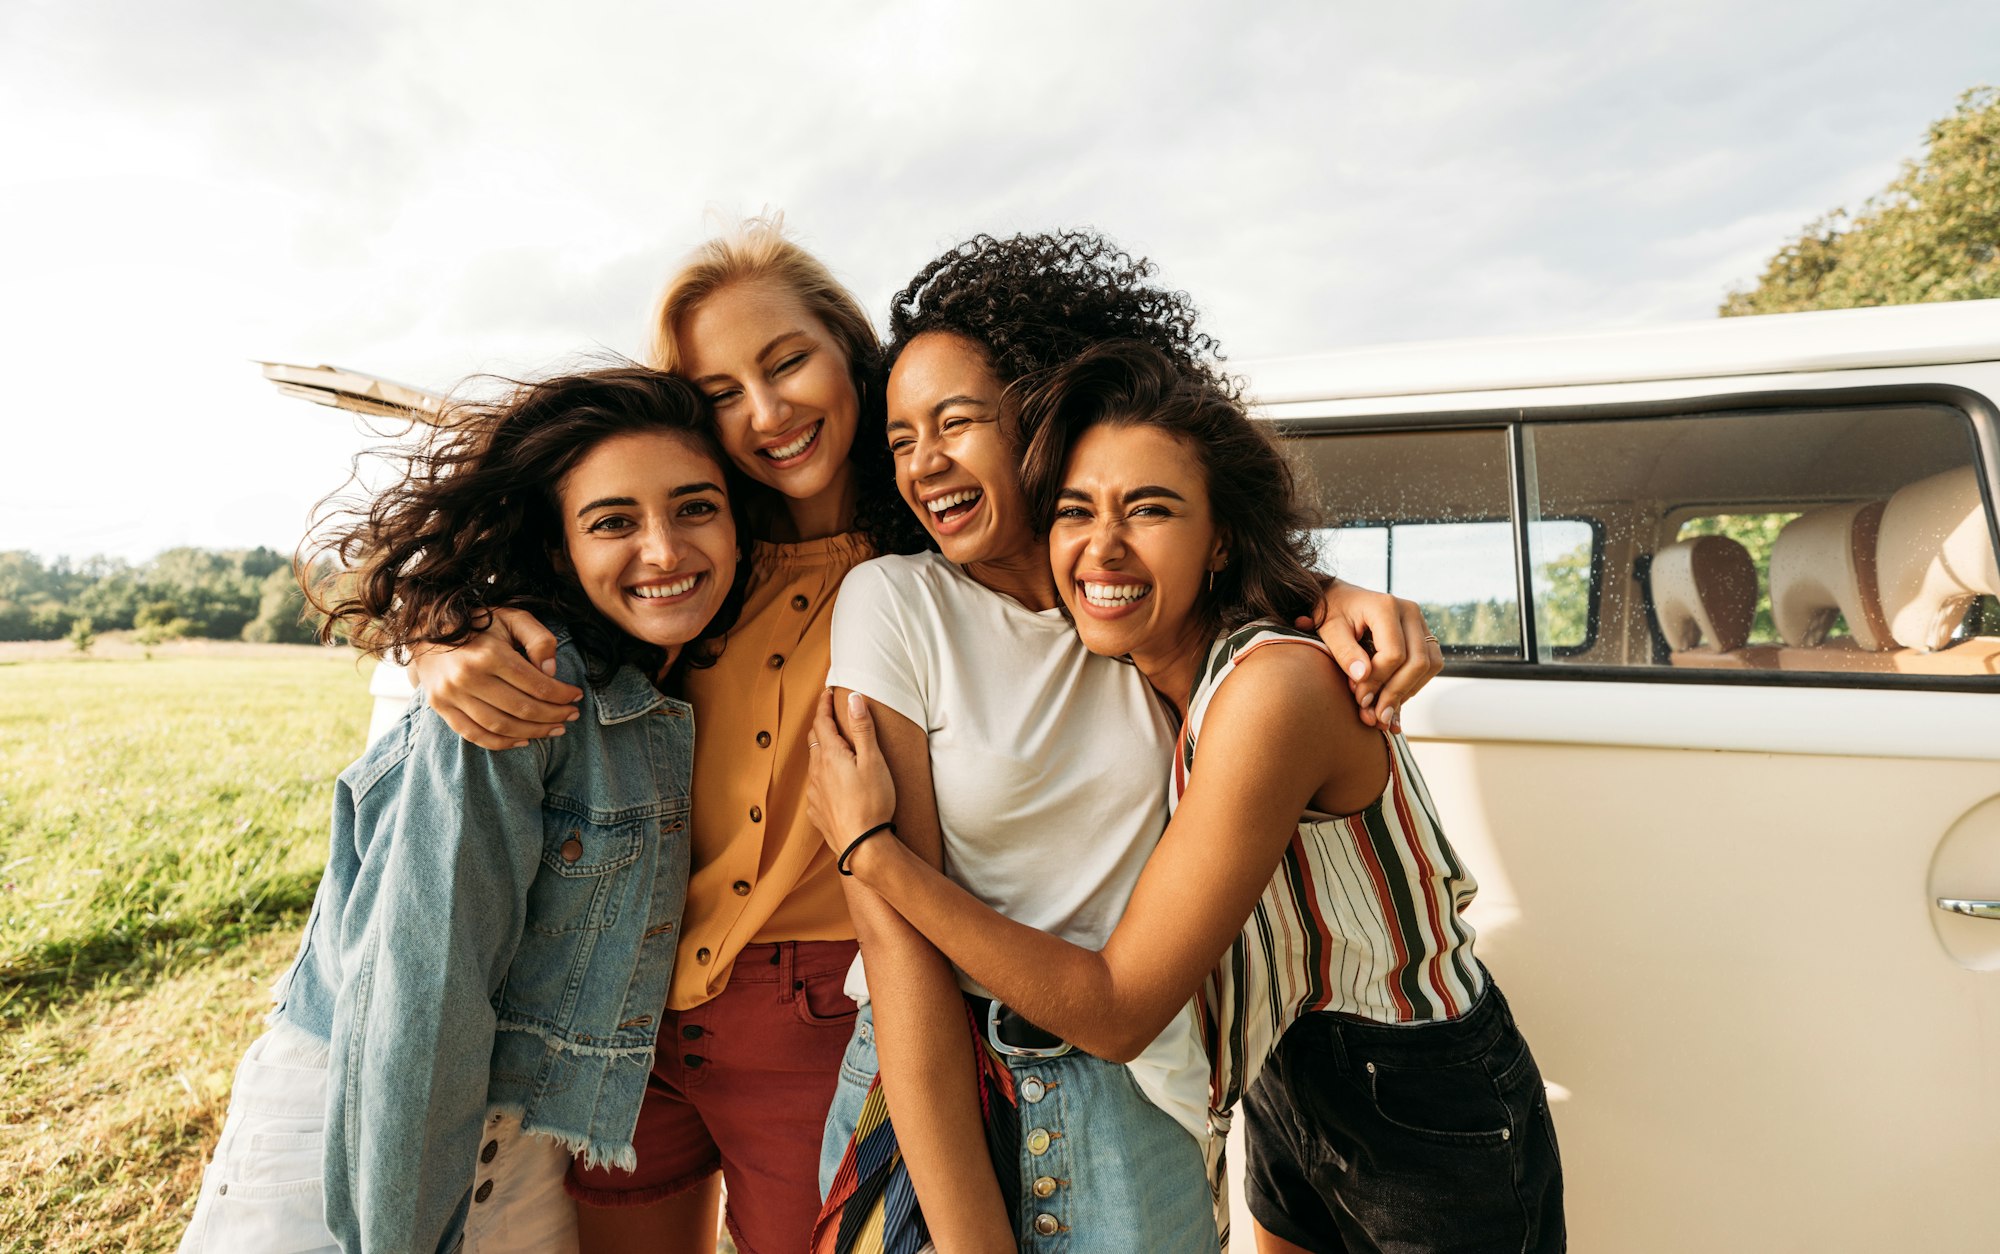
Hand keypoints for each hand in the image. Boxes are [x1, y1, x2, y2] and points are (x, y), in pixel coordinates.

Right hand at [407, 608, 581, 749]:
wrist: (427, 629)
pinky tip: (524, 740)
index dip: (562, 695)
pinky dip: (502, 744)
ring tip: (555, 729)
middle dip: (554, 715)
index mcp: (489, 654)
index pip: (536, 684)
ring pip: (501, 726)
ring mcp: (451, 695)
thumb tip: (552, 670)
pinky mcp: (441, 707)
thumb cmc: (479, 624)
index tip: (577, 697)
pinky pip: (475, 735)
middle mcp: (468, 676)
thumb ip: (538, 638)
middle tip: (572, 716)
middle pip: (522, 709)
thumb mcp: (512, 617)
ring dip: (534, 732)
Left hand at [807, 689, 899, 858]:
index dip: (824, 704)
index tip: (827, 692)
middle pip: (813, 740)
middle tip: (829, 715)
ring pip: (814, 764)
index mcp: (830, 756)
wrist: (862, 846)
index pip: (821, 721)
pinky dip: (822, 777)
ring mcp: (814, 793)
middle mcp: (817, 772)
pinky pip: (816, 787)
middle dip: (820, 724)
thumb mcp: (873, 760)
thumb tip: (854, 698)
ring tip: (833, 748)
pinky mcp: (817, 811)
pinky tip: (832, 783)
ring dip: (821, 751)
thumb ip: (863, 728)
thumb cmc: (873, 801)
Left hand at [1300, 582, 1441, 732]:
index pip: (1394, 654)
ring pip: (1429, 665)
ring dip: (1408, 692)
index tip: (1360, 698)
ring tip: (1384, 710)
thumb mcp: (1329, 630)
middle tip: (1375, 716)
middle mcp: (1410, 612)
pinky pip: (1430, 664)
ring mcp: (1420, 622)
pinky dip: (1414, 684)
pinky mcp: (1422, 634)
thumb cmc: (1332, 612)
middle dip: (1396, 693)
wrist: (1340, 598)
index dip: (1378, 681)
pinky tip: (1394, 698)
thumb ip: (1345, 653)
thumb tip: (1362, 676)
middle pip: (1417, 662)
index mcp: (1386, 606)